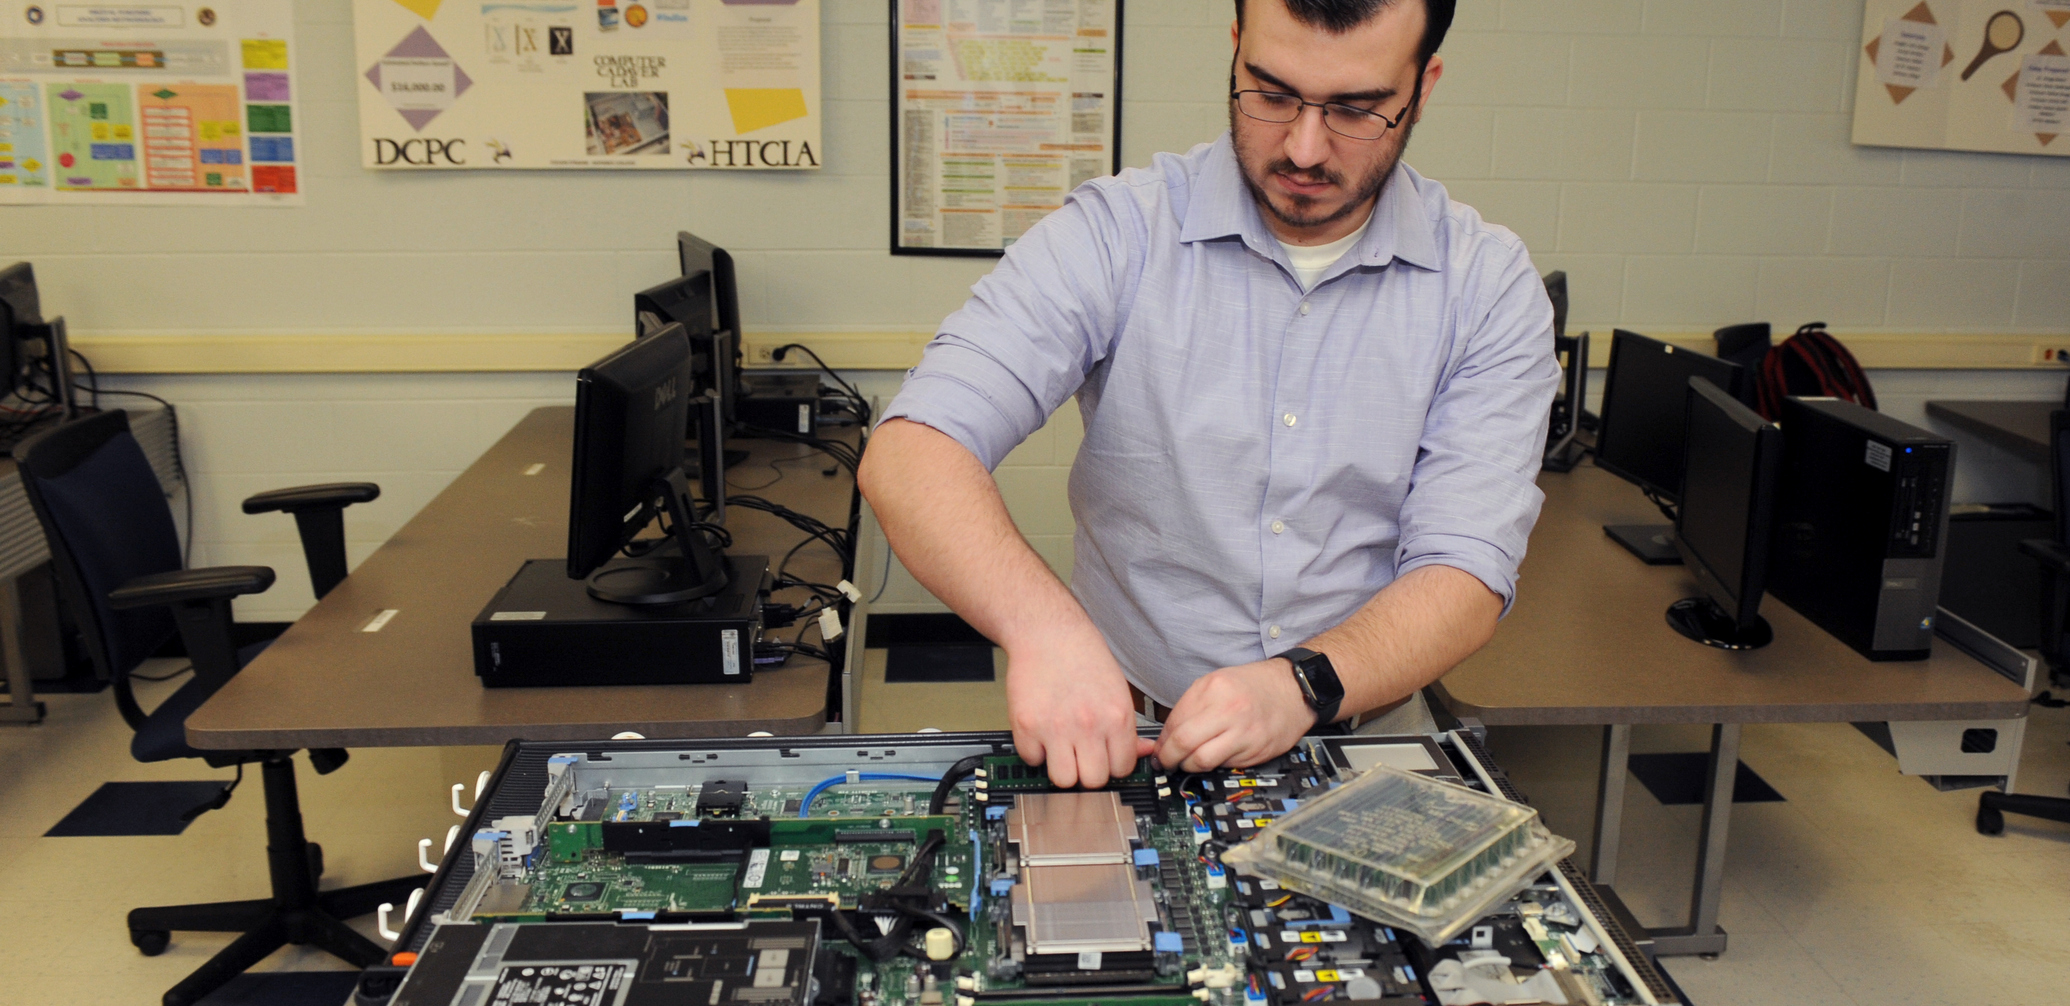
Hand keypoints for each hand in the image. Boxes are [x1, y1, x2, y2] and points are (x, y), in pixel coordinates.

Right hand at [1005, 630, 1155, 788]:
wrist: (1048, 632)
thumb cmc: (1083, 656)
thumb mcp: (1118, 690)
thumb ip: (1128, 727)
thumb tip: (1143, 753)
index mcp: (1116, 717)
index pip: (1122, 769)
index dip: (1112, 765)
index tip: (1104, 758)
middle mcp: (1088, 725)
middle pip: (1093, 781)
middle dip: (1087, 770)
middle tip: (1081, 753)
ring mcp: (1055, 727)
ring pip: (1063, 779)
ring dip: (1061, 766)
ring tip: (1060, 746)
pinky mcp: (1026, 725)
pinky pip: (1032, 759)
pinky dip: (1035, 750)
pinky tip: (1041, 731)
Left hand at [1154, 659, 1314, 771]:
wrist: (1293, 690)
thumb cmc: (1254, 685)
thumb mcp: (1217, 682)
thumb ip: (1192, 706)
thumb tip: (1168, 735)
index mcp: (1214, 689)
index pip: (1175, 722)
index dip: (1162, 741)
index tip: (1158, 750)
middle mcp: (1228, 710)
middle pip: (1184, 743)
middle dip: (1168, 758)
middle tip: (1165, 763)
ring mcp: (1244, 733)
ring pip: (1202, 761)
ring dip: (1189, 766)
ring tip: (1188, 763)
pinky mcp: (1256, 751)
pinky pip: (1225, 765)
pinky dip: (1216, 764)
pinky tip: (1217, 756)